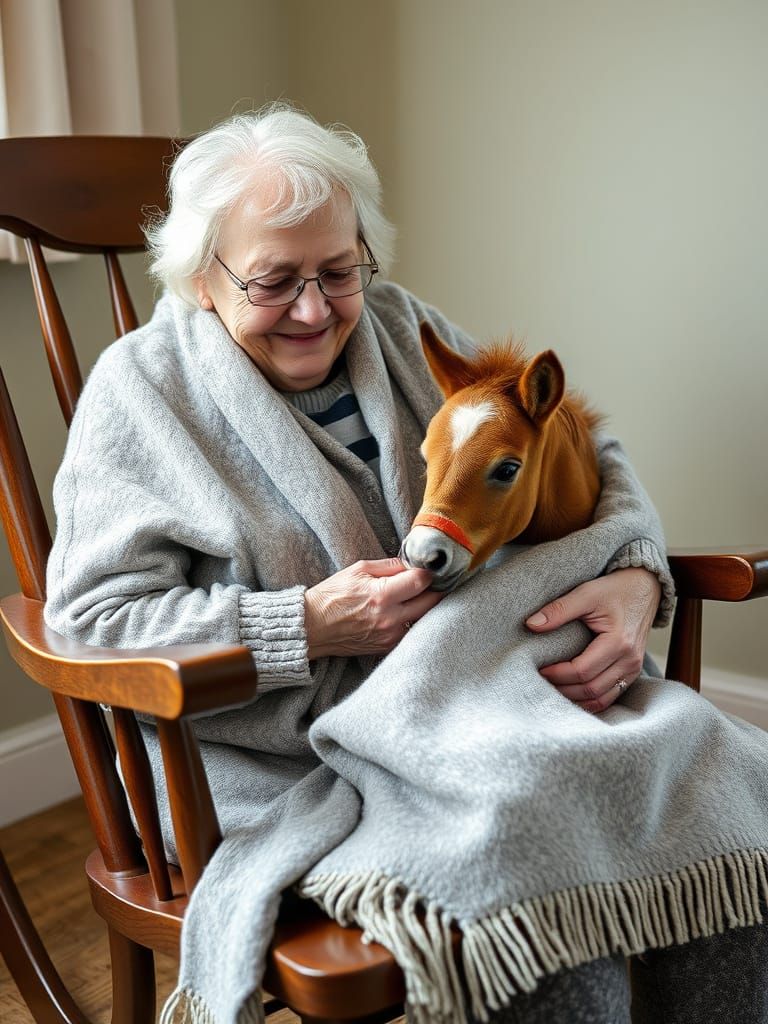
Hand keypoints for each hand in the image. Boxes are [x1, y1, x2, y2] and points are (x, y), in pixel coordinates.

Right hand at [304, 557, 442, 658]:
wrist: (313, 627)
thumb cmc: (332, 595)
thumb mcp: (358, 569)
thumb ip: (389, 566)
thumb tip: (412, 564)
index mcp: (382, 595)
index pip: (421, 582)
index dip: (428, 572)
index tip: (429, 568)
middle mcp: (390, 618)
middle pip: (431, 602)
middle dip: (435, 589)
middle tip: (433, 582)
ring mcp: (390, 636)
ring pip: (425, 619)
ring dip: (427, 607)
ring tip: (421, 596)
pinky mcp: (387, 647)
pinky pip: (411, 632)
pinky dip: (414, 621)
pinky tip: (408, 612)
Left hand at [525, 567, 660, 711]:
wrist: (645, 587)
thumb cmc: (615, 590)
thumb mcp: (586, 593)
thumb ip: (559, 609)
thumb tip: (531, 625)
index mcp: (618, 642)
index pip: (582, 671)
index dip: (558, 674)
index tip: (539, 669)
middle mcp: (629, 660)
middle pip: (591, 689)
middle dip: (563, 689)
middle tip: (541, 682)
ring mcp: (634, 668)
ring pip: (601, 698)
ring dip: (576, 699)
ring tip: (553, 690)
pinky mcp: (633, 671)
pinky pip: (611, 695)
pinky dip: (591, 701)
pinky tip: (573, 695)